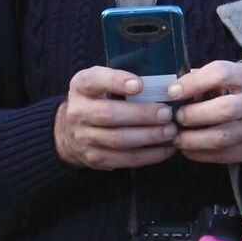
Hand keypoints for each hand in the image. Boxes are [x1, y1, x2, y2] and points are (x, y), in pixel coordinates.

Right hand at [55, 68, 178, 170]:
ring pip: (118, 140)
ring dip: (148, 136)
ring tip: (170, 131)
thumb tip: (163, 84)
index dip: (116, 82)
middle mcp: (78, 112)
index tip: (140, 85)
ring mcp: (84, 138)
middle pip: (109, 114)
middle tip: (167, 113)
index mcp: (80, 86)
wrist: (71, 131)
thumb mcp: (100, 83)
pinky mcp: (95, 158)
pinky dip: (149, 155)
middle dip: (142, 114)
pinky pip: (125, 159)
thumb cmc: (98, 100)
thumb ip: (122, 80)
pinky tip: (166, 149)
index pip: (95, 80)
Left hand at [167, 60, 241, 166]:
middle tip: (177, 117)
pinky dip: (199, 154)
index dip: (193, 83)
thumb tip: (174, 89)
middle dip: (192, 115)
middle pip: (223, 109)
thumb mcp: (235, 76)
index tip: (172, 92)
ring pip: (221, 138)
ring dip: (191, 139)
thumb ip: (207, 79)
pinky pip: (223, 156)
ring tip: (177, 136)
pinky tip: (188, 149)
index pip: (220, 73)